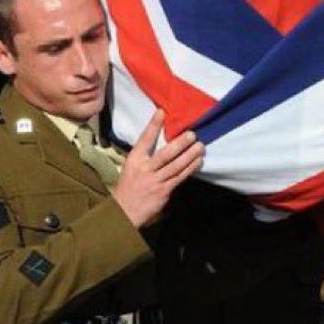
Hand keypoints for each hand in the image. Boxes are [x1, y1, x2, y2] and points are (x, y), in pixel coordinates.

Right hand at [112, 109, 204, 227]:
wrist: (124, 211)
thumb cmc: (129, 186)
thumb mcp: (131, 167)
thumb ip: (145, 156)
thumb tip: (162, 142)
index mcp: (134, 160)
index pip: (144, 140)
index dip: (153, 126)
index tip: (161, 112)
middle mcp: (145, 169)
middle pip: (165, 154)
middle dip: (180, 143)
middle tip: (192, 134)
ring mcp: (155, 181)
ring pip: (176, 166)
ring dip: (190, 155)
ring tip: (200, 146)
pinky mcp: (163, 191)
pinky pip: (179, 178)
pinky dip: (189, 169)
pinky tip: (198, 162)